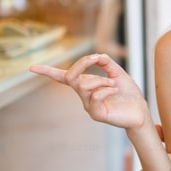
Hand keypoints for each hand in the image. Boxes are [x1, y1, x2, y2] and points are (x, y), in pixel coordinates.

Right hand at [30, 54, 150, 131]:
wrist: (139, 111)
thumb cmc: (128, 93)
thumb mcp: (117, 72)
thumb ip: (106, 62)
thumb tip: (96, 55)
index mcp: (86, 85)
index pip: (63, 77)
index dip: (47, 72)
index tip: (31, 67)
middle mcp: (83, 95)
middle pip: (71, 76)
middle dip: (82, 63)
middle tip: (96, 58)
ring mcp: (88, 106)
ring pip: (84, 85)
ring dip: (101, 80)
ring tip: (114, 83)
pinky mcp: (96, 114)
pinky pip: (95, 96)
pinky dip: (106, 89)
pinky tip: (115, 90)